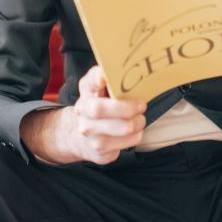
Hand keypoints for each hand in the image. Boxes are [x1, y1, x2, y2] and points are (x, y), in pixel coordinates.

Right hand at [19, 66, 146, 164]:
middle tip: (142, 106)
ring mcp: (88, 133)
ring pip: (121, 128)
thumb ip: (110, 77)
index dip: (97, 79)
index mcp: (87, 90)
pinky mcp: (98, 151)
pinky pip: (124, 144)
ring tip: (140, 119)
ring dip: (137, 123)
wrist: (79, 136)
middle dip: (127, 108)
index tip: (104, 78)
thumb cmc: (98, 105)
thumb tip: (129, 70)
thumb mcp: (99, 88)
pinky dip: (135, 137)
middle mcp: (83, 111)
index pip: (90, 82)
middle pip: (101, 109)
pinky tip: (134, 132)